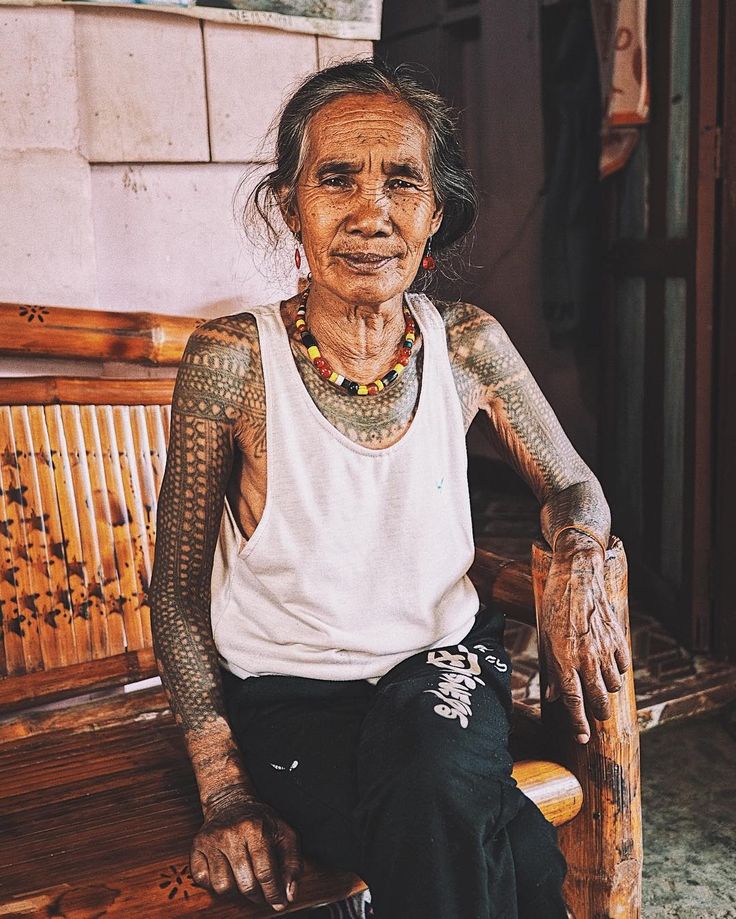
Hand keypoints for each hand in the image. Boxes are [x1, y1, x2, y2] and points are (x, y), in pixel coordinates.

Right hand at [190, 785, 302, 910]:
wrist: (231, 802)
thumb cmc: (261, 822)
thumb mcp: (285, 833)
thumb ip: (293, 864)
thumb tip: (288, 896)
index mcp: (255, 829)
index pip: (265, 872)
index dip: (273, 893)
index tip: (279, 903)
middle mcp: (231, 834)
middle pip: (245, 883)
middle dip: (257, 895)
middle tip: (262, 892)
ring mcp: (211, 840)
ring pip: (222, 886)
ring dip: (235, 890)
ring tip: (242, 879)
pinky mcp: (197, 846)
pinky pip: (202, 880)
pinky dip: (213, 883)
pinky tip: (225, 872)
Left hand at [538, 532, 631, 743]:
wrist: (577, 576)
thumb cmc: (555, 606)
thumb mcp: (545, 638)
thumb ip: (551, 670)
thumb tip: (553, 697)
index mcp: (563, 659)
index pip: (573, 702)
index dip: (578, 724)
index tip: (582, 738)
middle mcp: (586, 658)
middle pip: (598, 700)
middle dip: (596, 713)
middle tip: (594, 715)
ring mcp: (605, 649)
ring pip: (613, 686)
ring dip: (606, 690)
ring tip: (598, 683)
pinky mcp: (618, 639)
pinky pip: (624, 667)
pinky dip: (617, 670)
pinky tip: (608, 663)